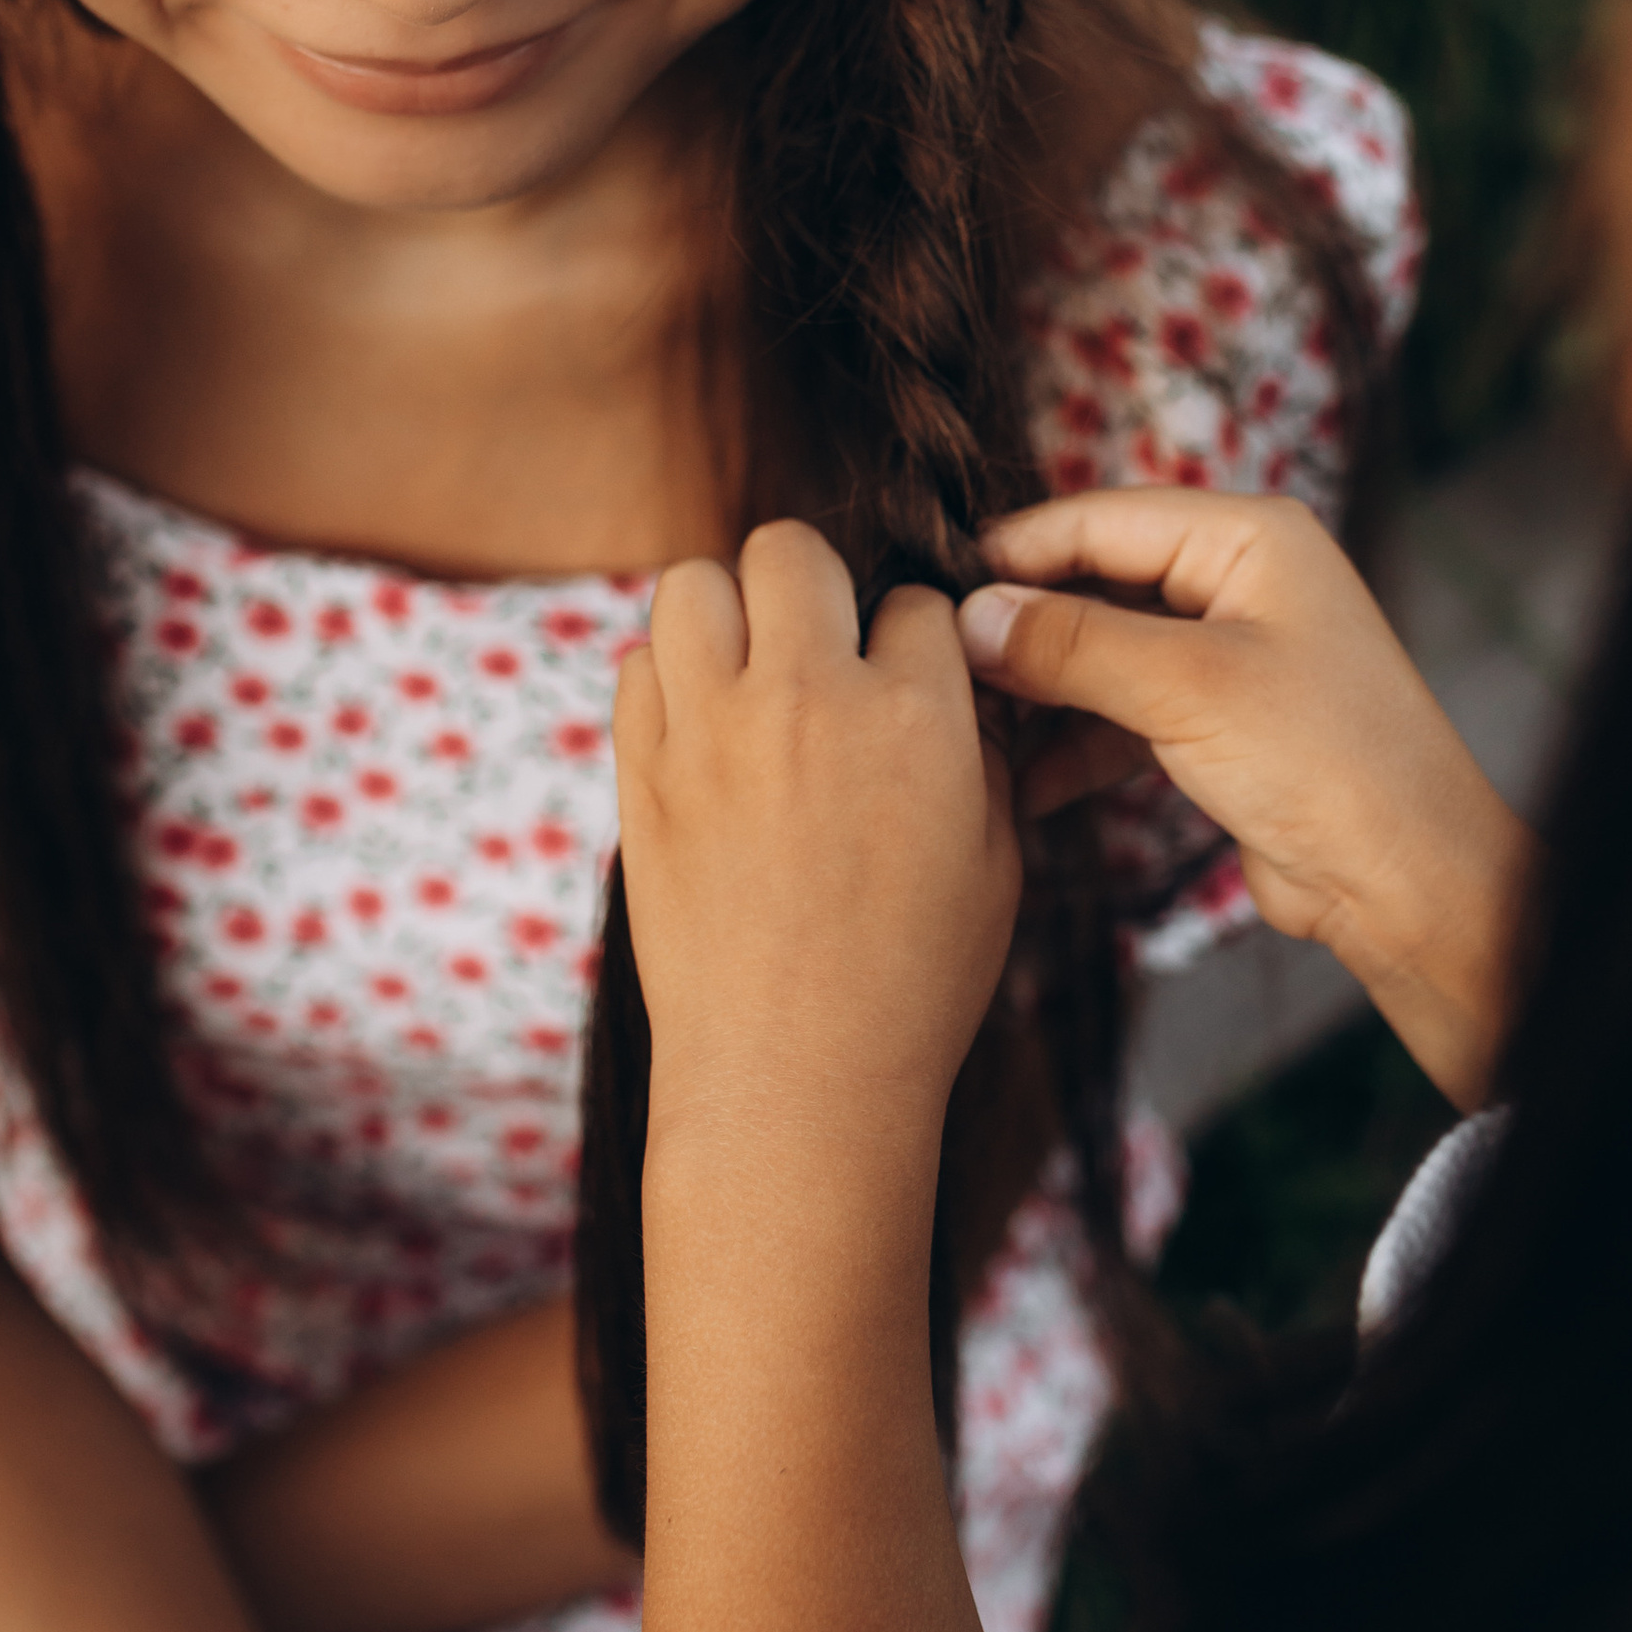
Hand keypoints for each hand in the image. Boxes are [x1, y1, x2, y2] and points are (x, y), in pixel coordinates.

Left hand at [615, 522, 1023, 1172]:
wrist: (794, 1081)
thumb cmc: (913, 983)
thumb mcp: (995, 860)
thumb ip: (976, 751)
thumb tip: (951, 688)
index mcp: (915, 716)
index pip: (918, 599)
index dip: (918, 639)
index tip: (909, 685)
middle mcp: (806, 701)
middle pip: (790, 550)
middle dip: (815, 587)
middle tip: (821, 651)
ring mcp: (710, 732)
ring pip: (692, 582)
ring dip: (726, 613)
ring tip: (748, 674)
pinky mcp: (641, 774)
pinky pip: (636, 665)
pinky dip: (668, 680)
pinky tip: (703, 733)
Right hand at [958, 490, 1525, 1109]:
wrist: (1408, 878)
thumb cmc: (1328, 763)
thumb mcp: (1186, 690)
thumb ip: (1071, 645)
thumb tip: (969, 615)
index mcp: (1249, 536)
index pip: (1099, 517)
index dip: (1013, 552)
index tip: (932, 589)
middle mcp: (1241, 580)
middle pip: (1097, 581)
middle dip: (1022, 626)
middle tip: (938, 667)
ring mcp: (1232, 652)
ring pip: (1105, 651)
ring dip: (1042, 691)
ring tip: (968, 727)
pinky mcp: (1222, 723)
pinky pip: (1126, 712)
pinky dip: (1077, 743)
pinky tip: (1023, 784)